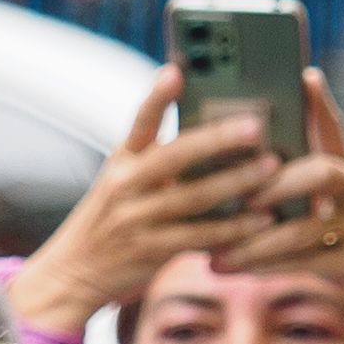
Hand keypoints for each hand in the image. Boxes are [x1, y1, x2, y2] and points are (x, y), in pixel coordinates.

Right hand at [4, 65, 284, 331]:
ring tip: (271, 168)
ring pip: (194, 197)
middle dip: (218, 139)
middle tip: (256, 126)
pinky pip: (200, 238)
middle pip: (175, 156)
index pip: (140, 121)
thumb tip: (215, 135)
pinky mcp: (150, 252)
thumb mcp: (122, 180)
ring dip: (236, 182)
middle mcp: (125, 185)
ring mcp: (136, 220)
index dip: (158, 96)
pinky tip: (262, 220)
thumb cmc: (111, 219)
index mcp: (121, 160)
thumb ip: (157, 159)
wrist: (73, 272)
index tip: (176, 71)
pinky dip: (233, 230)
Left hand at [211, 71, 343, 343]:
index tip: (304, 78)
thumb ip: (293, 185)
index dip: (319, 104)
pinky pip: (307, 260)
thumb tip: (230, 173)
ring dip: (256, 241)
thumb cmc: (343, 239)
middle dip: (275, 184)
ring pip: (306, 227)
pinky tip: (228, 266)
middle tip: (238, 198)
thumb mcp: (326, 205)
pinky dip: (264, 266)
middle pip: (323, 172)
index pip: (334, 128)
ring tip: (217, 249)